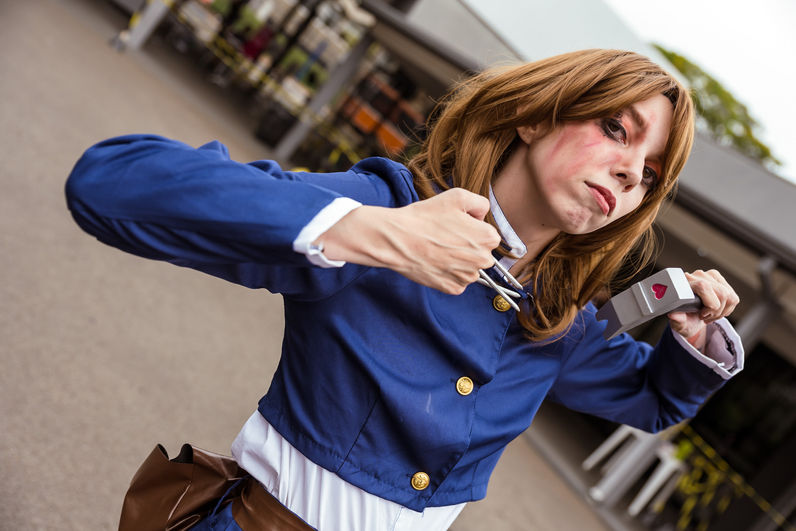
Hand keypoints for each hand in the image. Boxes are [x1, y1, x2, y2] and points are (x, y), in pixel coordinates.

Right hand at [319, 188, 501, 293]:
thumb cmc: (426, 218)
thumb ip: (480, 203)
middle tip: (445, 237)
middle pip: (481, 253)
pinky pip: (457, 280)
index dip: (471, 227)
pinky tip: (435, 261)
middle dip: (467, 246)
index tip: (455, 225)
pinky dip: (448, 273)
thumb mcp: (457, 196)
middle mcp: (483, 261)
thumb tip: (482, 216)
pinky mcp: (453, 288)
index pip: (488, 234)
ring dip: (458, 260)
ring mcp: (467, 277)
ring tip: (438, 248)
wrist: (398, 240)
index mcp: (488, 238)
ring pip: (469, 267)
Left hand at [667, 269, 739, 349]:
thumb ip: (676, 320)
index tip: (702, 315)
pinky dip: (727, 309)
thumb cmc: (683, 320)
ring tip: (710, 315)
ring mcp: (710, 276)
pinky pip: (734, 298)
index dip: (709, 305)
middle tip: (706, 317)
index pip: (704, 286)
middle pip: (722, 294)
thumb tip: (673, 315)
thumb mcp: (678, 323)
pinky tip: (716, 310)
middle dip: (716, 311)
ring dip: (722, 311)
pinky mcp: (720, 280)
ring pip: (730, 297)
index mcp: (684, 283)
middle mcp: (698, 275)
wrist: (689, 318)